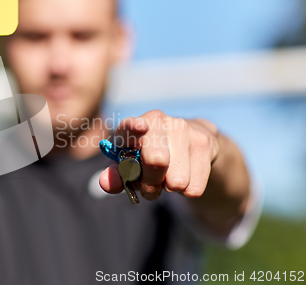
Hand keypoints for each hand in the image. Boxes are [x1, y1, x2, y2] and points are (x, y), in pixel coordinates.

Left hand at [99, 110, 220, 200]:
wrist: (187, 143)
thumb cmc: (148, 156)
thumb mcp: (129, 165)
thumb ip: (115, 176)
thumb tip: (105, 183)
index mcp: (133, 125)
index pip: (130, 126)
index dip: (134, 128)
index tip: (139, 127)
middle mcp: (158, 120)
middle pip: (156, 161)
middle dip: (151, 183)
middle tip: (150, 183)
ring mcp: (184, 128)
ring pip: (176, 181)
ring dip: (169, 188)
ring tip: (168, 176)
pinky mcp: (205, 142)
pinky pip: (194, 188)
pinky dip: (187, 189)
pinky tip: (185, 173)